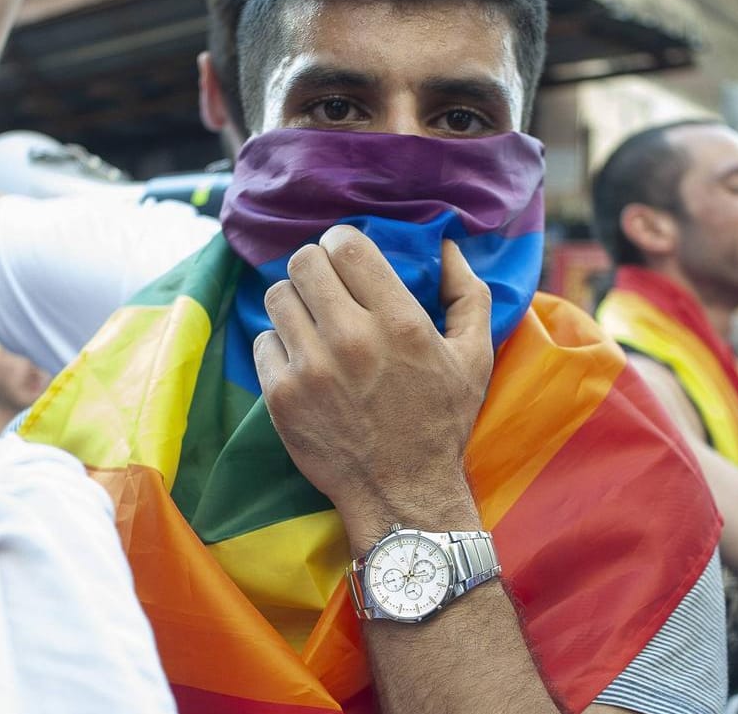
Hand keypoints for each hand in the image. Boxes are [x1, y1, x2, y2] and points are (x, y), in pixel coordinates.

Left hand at [252, 227, 493, 544]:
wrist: (402, 494)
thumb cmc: (440, 423)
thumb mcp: (475, 357)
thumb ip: (467, 293)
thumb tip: (445, 245)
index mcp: (399, 322)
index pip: (346, 246)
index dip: (342, 245)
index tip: (348, 259)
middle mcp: (352, 339)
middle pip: (304, 262)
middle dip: (316, 269)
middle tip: (326, 288)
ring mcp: (311, 368)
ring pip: (277, 297)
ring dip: (295, 305)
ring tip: (313, 324)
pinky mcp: (281, 395)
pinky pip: (262, 342)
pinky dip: (279, 348)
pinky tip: (303, 363)